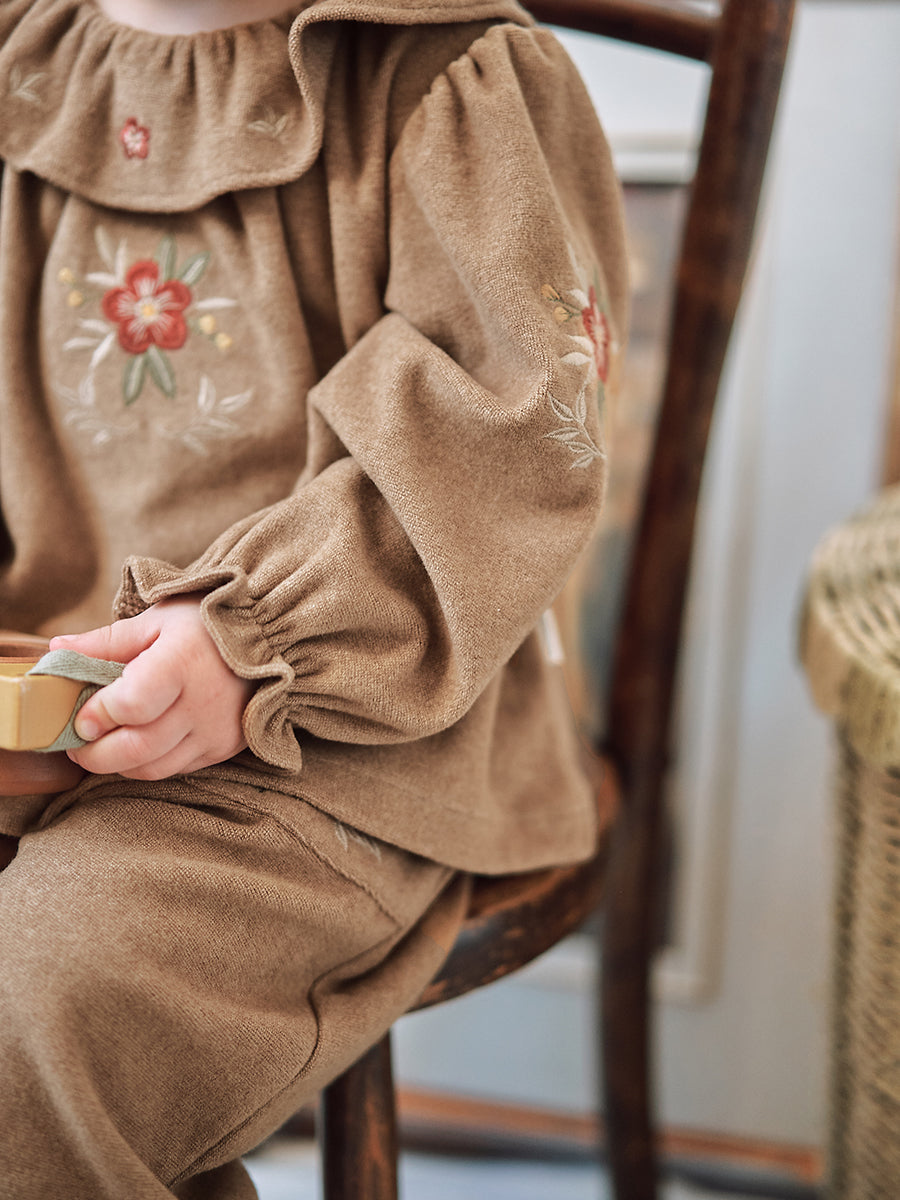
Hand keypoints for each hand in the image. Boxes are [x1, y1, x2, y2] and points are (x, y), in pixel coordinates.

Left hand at [51, 596, 255, 780]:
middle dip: (94, 754)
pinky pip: (175, 769)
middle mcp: (202, 703)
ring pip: (153, 768)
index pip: (132, 704)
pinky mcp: (222, 748)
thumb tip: (55, 650)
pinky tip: (136, 745)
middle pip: (136, 748)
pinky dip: (147, 764)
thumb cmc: (205, 625)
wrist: (268, 638)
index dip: (98, 715)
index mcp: (182, 663)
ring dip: (118, 765)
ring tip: (100, 746)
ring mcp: (214, 731)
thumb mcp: (155, 621)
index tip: (80, 715)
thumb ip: (105, 641)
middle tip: (76, 743)